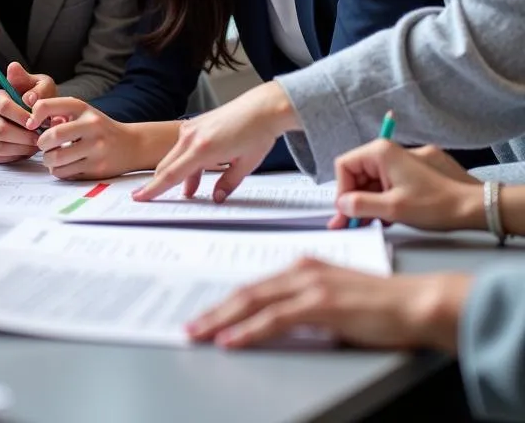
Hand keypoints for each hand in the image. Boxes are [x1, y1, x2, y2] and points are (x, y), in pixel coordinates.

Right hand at [0, 62, 52, 162]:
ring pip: (1, 146)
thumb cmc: (33, 99)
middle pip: (1, 130)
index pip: (4, 107)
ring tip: (36, 142)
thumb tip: (31, 98)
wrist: (25, 115)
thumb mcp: (39, 86)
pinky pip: (1, 157)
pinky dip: (17, 155)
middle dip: (24, 136)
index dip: (22, 116)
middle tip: (40, 136)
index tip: (36, 121)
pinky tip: (28, 148)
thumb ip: (39, 88)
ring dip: (23, 147)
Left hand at [30, 98, 155, 179]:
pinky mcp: (97, 169)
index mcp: (83, 108)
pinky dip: (58, 171)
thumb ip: (59, 113)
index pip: (48, 105)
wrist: (132, 145)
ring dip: (48, 160)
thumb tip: (32, 123)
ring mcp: (96, 148)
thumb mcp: (83, 113)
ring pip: (56, 158)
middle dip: (41, 144)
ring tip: (52, 158)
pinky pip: (65, 173)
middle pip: (53, 136)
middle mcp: (92, 126)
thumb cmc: (99, 128)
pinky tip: (64, 165)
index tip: (31, 125)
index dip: (34, 116)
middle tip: (43, 146)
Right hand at [132, 82, 297, 202]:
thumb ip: (228, 183)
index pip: (172, 175)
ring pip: (174, 157)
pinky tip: (196, 173)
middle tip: (153, 197)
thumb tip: (217, 197)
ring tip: (190, 191)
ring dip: (177, 174)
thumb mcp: (246, 165)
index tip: (140, 197)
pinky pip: (182, 147)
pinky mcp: (195, 124)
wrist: (262, 107)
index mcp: (203, 149)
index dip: (154, 189)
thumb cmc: (258, 132)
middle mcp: (192, 137)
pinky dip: (184, 162)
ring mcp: (191, 128)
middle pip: (166, 166)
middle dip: (160, 183)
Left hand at [186, 258, 469, 353]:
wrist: (417, 302)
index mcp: (303, 267)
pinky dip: (248, 330)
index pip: (255, 286)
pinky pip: (275, 319)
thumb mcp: (336, 299)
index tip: (206, 315)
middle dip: (213, 310)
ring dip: (221, 320)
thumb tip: (281, 321)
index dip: (226, 302)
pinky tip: (232, 339)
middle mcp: (301, 270)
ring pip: (253, 302)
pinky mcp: (321, 304)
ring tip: (198, 333)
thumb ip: (308, 304)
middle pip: (245, 291)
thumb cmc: (384, 305)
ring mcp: (310, 285)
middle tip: (190, 326)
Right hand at [330, 140, 482, 231]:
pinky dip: (384, 198)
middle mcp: (390, 151)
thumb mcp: (392, 209)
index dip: (341, 191)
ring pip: (374, 180)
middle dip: (353, 199)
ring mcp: (404, 160)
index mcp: (381, 153)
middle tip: (350, 223)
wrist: (475, 207)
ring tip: (370, 223)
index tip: (345, 213)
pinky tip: (388, 217)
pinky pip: (390, 182)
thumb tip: (342, 205)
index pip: (345, 166)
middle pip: (359, 173)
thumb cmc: (435, 205)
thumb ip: (360, 205)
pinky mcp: (416, 170)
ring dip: (369, 201)